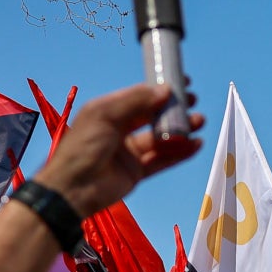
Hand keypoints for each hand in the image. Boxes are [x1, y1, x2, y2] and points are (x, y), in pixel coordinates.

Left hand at [36, 82, 203, 217]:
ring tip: (199, 122)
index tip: (181, 82)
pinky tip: (195, 144)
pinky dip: (180, 153)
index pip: (139, 97)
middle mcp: (119, 129)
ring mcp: (129, 152)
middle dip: (173, 109)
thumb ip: (136, 101)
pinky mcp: (137, 172)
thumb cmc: (83, 146)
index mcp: (108, 111)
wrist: (73, 188)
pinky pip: (162, 160)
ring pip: (160, 138)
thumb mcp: (105, 114)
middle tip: (193, 101)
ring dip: (180, 130)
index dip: (160, 89)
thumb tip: (165, 90)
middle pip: (152, 116)